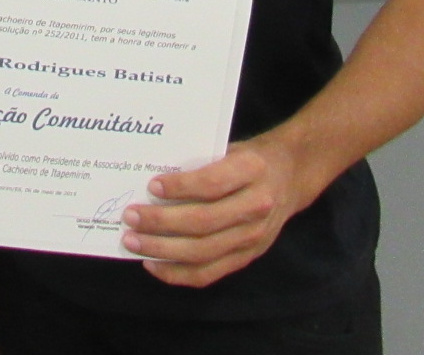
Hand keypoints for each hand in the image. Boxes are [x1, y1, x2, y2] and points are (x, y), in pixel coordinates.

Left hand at [121, 139, 310, 287]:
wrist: (292, 176)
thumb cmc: (251, 159)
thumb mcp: (230, 148)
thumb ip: (200, 164)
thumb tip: (150, 184)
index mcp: (252, 169)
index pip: (213, 183)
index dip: (181, 187)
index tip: (152, 185)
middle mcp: (257, 205)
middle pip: (204, 222)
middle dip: (161, 222)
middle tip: (131, 216)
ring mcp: (255, 236)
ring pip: (203, 251)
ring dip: (163, 250)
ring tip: (134, 241)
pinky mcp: (248, 257)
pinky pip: (209, 273)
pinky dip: (177, 273)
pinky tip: (153, 264)